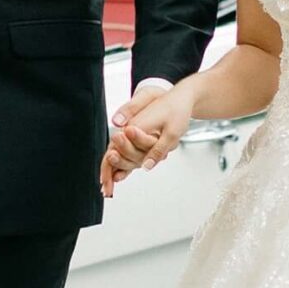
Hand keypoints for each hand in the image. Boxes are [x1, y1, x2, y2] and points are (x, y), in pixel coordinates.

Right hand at [100, 80, 195, 196]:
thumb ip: (156, 150)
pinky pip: (130, 150)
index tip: (106, 185)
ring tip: (111, 185)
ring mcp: (134, 132)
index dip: (108, 169)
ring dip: (117, 169)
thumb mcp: (172, 132)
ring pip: (122, 154)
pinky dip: (125, 162)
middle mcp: (131, 129)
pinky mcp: (140, 134)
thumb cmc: (176, 109)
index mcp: (134, 127)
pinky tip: (122, 174)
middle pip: (115, 154)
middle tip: (107, 190)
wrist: (182, 97)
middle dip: (110, 173)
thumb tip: (146, 167)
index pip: (114, 150)